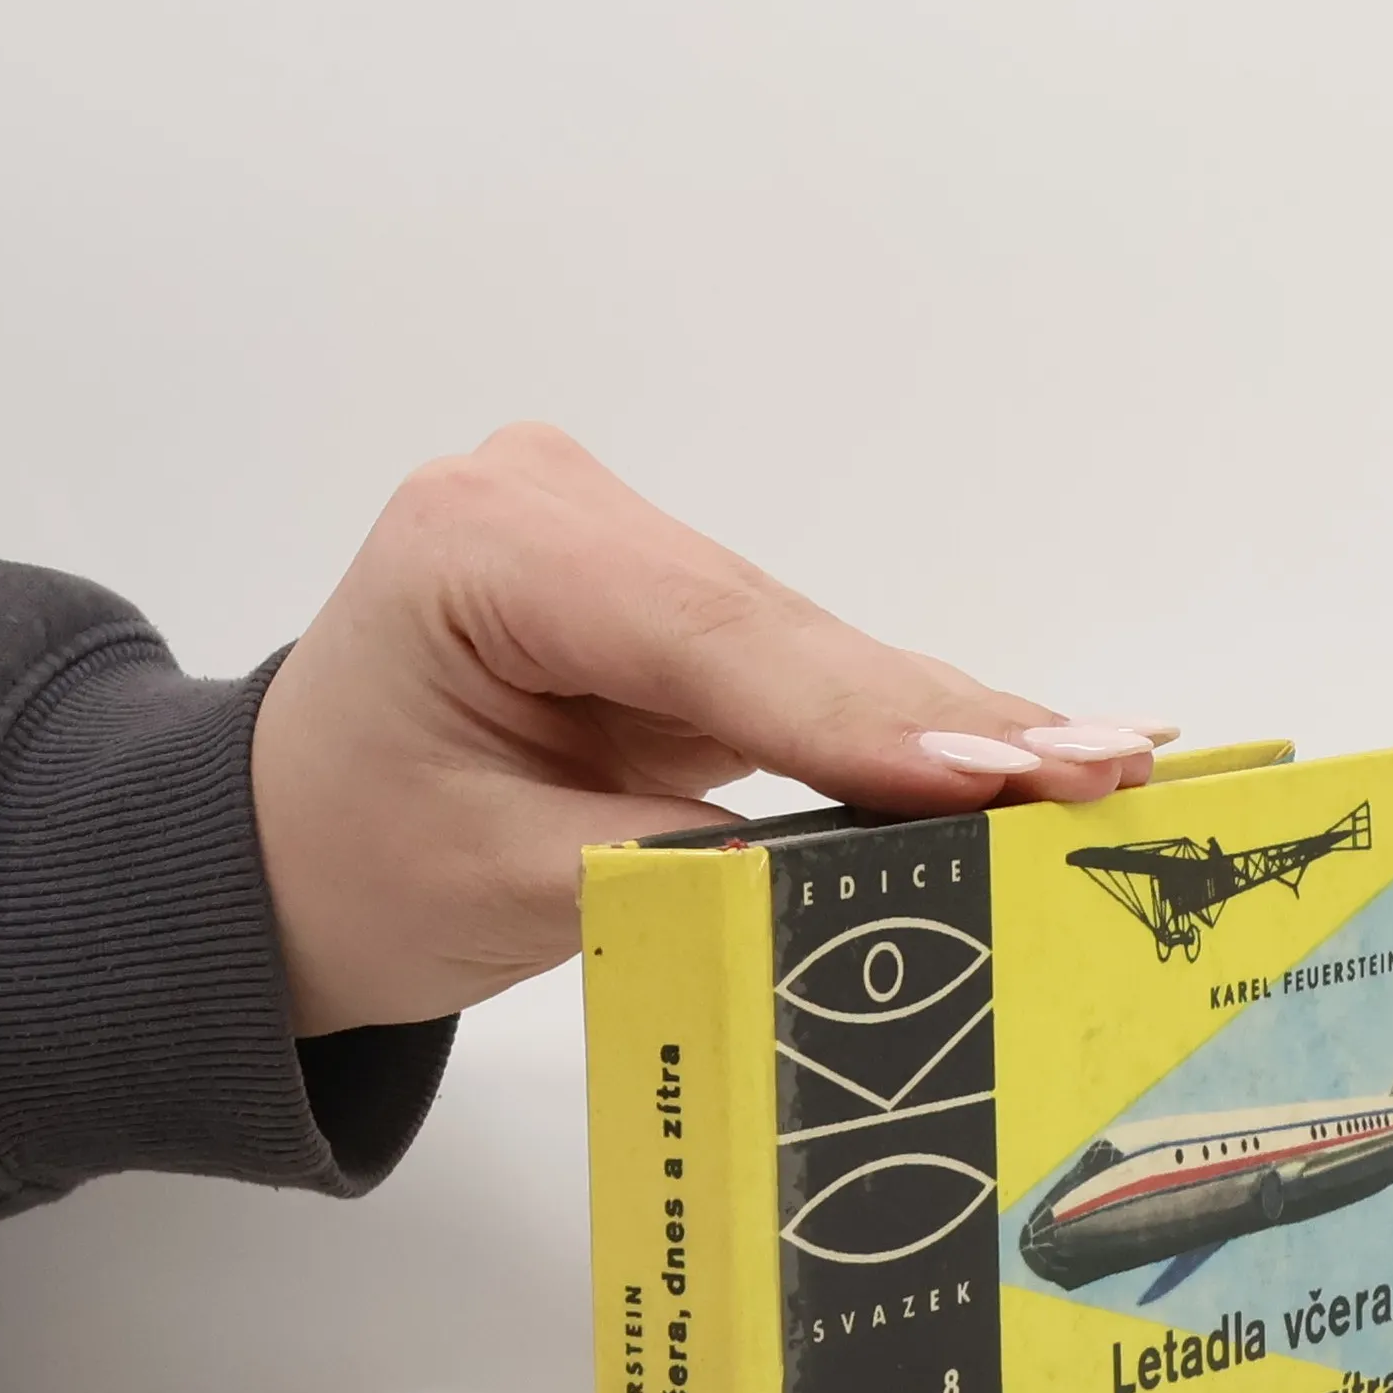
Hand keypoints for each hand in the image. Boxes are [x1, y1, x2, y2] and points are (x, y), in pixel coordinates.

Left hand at [251, 424, 1172, 1034]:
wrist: (284, 853)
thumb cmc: (348, 867)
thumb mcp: (502, 882)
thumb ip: (676, 862)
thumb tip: (860, 862)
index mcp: (480, 545)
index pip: (703, 632)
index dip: (860, 712)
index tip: (998, 769)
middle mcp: (560, 511)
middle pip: (784, 629)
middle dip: (943, 716)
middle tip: (1108, 762)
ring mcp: (619, 546)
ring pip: (813, 645)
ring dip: (947, 721)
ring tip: (1100, 759)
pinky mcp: (666, 603)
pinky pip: (800, 668)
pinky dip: (899, 723)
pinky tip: (1019, 742)